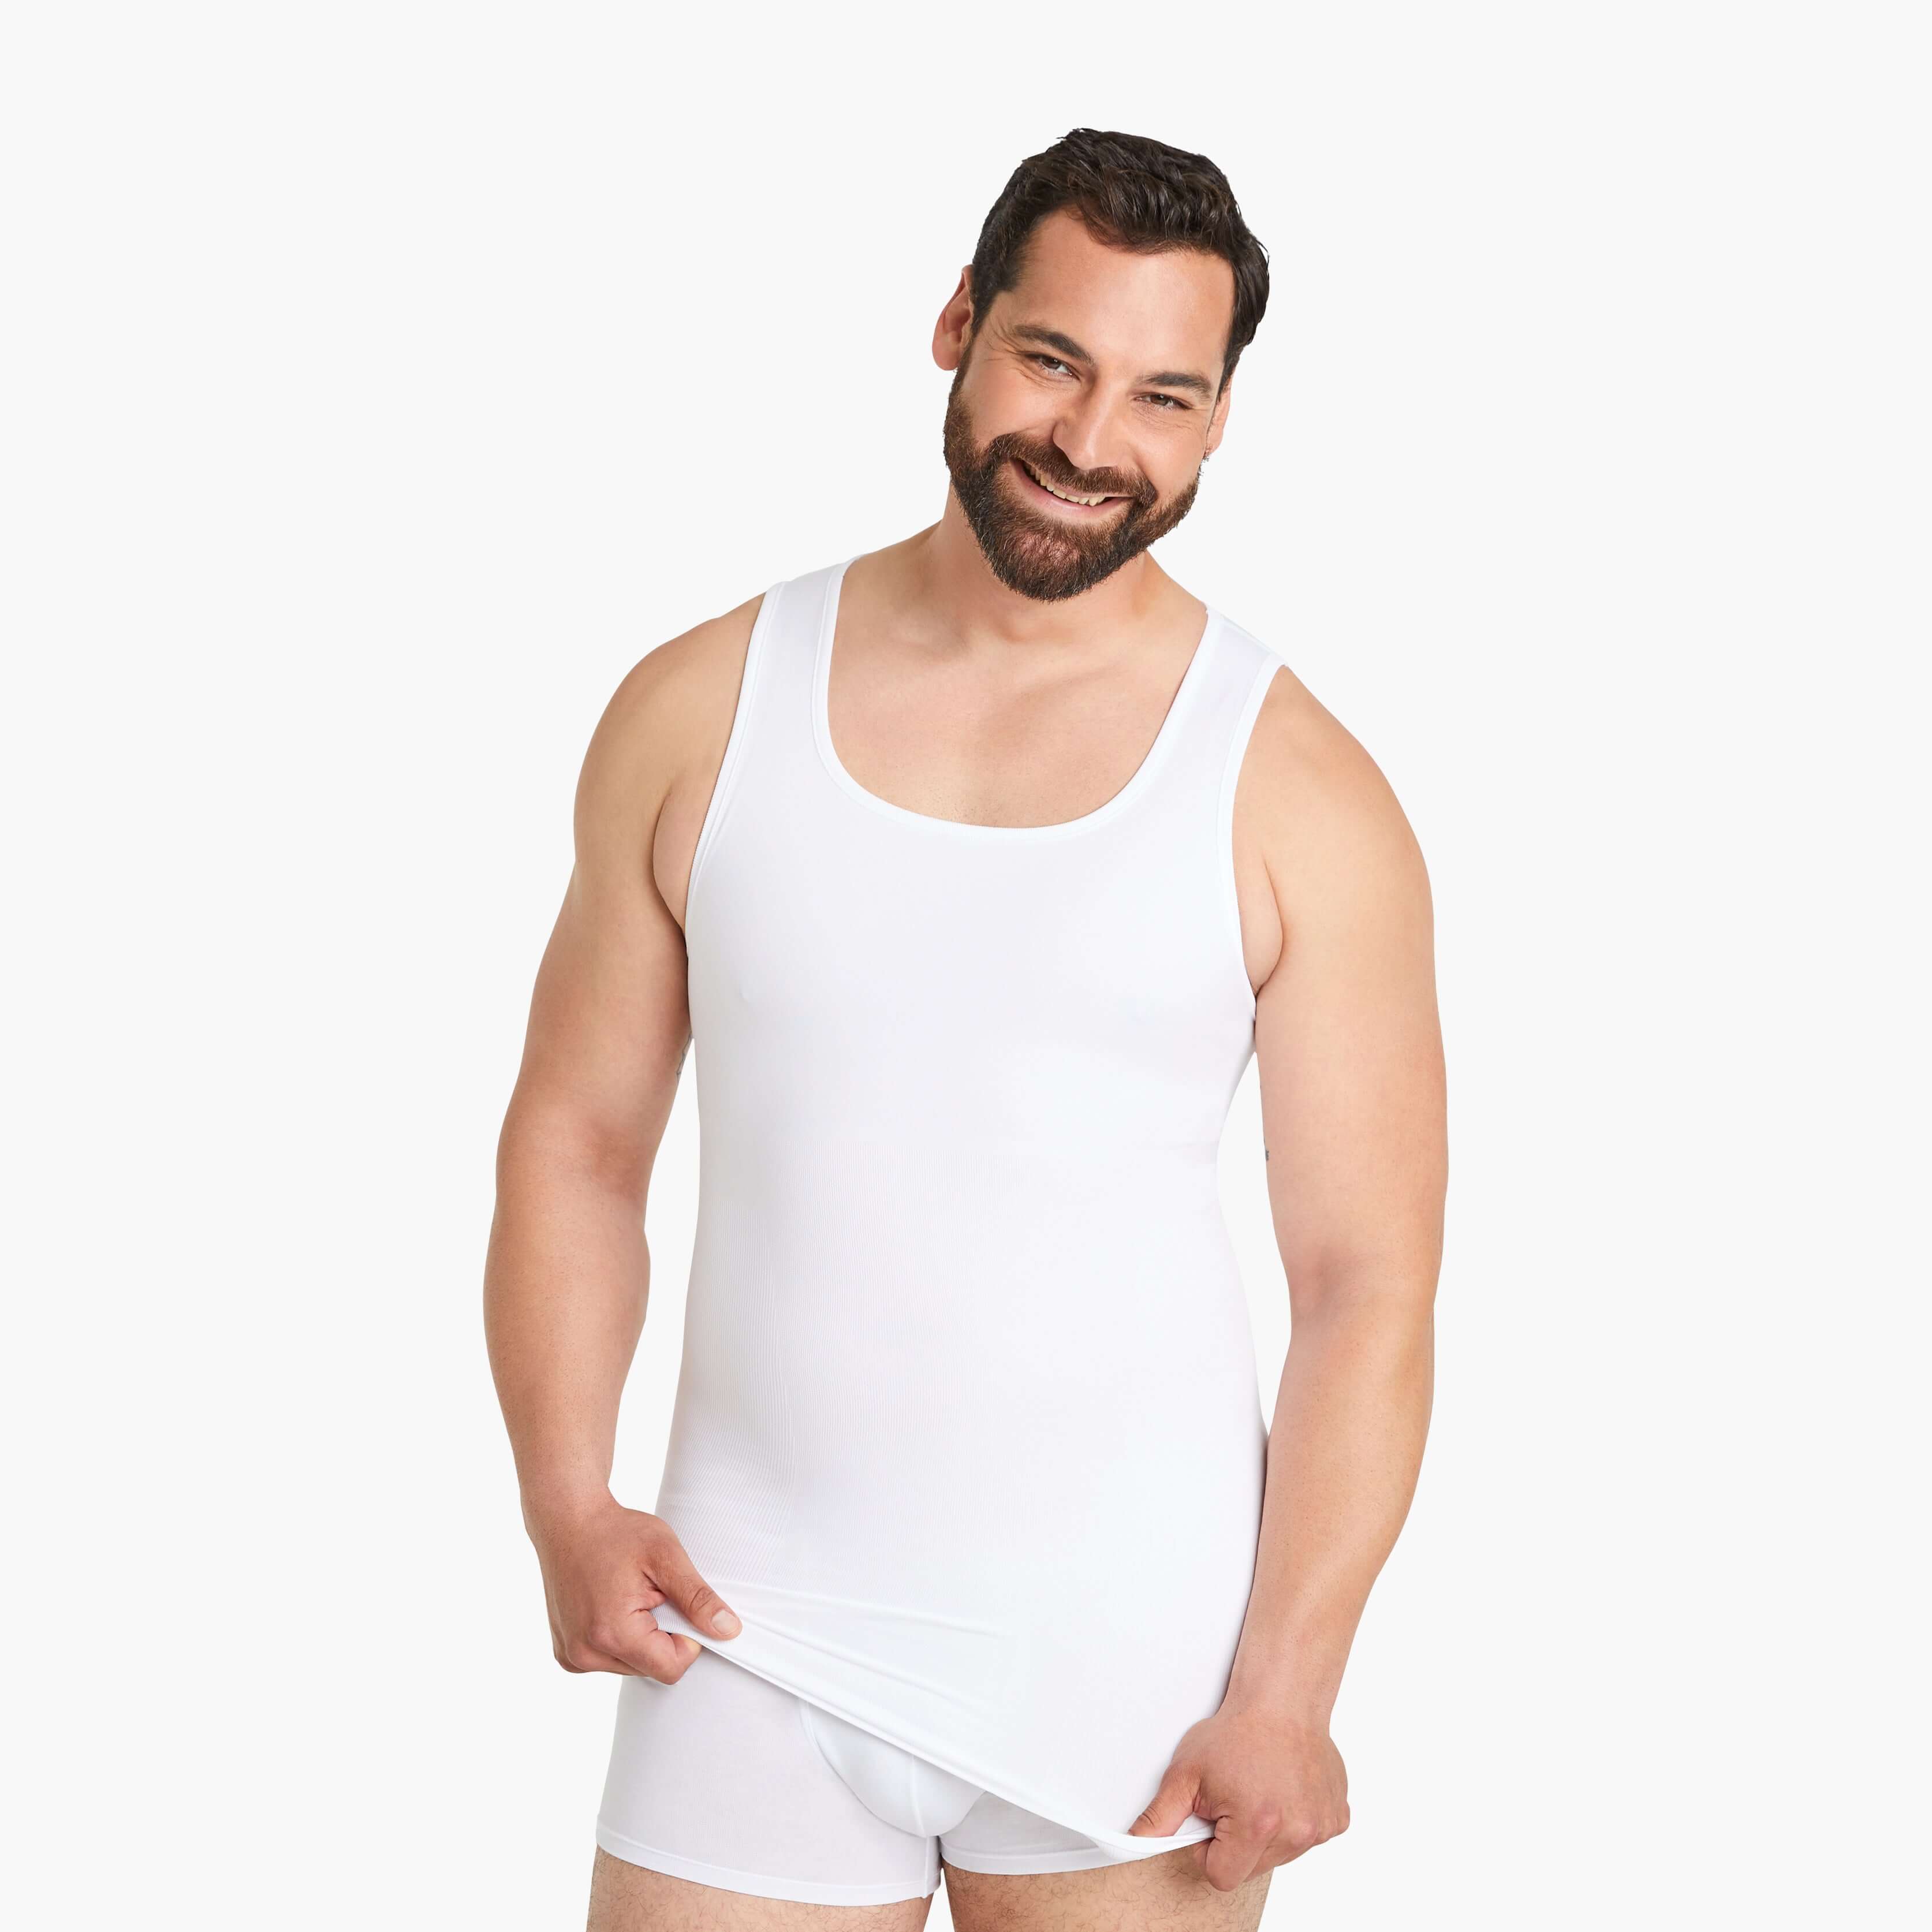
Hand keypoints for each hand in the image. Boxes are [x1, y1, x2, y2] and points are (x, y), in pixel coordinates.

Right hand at [525, 1495, 740, 1683]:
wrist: (568, 1520)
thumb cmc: (616, 1532)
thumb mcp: (665, 1556)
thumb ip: (698, 1598)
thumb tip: (729, 1631)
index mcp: (612, 1635)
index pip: (671, 1669)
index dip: (687, 1640)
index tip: (677, 1604)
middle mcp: (585, 1654)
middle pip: (650, 1669)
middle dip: (661, 1635)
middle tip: (650, 1594)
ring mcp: (572, 1656)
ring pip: (631, 1666)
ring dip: (640, 1638)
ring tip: (629, 1596)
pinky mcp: (566, 1653)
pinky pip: (608, 1660)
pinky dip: (619, 1639)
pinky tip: (611, 1605)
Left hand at [1128, 1702, 1348, 1890]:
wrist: (1282, 1701)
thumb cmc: (1236, 1732)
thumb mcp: (1186, 1772)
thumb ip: (1160, 1816)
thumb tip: (1136, 1842)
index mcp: (1257, 1825)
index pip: (1222, 1877)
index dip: (1207, 1852)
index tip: (1209, 1822)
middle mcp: (1295, 1832)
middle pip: (1251, 1869)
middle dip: (1236, 1842)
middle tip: (1233, 1799)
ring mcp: (1320, 1827)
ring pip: (1279, 1856)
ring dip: (1266, 1834)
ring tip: (1259, 1790)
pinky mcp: (1336, 1819)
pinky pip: (1306, 1839)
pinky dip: (1293, 1821)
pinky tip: (1284, 1790)